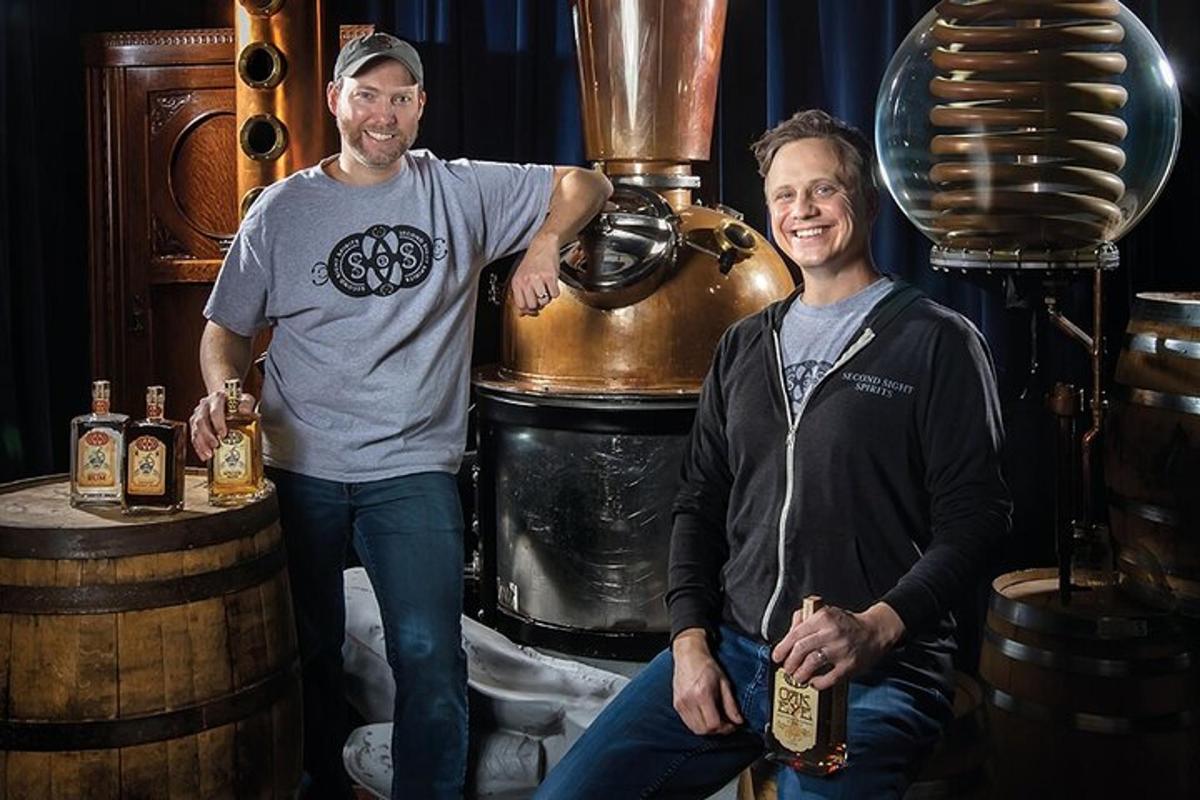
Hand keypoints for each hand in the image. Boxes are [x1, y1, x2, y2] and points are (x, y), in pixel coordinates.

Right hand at [190, 389, 256, 461]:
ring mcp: (198, 415)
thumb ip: (246, 403)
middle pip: (201, 421)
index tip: (223, 434)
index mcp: (217, 398)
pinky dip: (198, 447)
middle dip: (207, 435)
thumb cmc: (236, 401)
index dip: (217, 423)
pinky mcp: (196, 425)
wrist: (228, 400)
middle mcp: (205, 405)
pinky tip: (204, 455)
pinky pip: (194, 437)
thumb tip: (244, 410)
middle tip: (215, 446)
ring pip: (195, 430)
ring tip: (209, 454)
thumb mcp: (245, 399)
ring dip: (201, 444)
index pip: (214, 410)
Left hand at [509, 232, 560, 315]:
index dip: (527, 310)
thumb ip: (520, 295)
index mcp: (517, 282)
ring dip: (547, 298)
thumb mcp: (522, 277)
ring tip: (546, 288)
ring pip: (544, 301)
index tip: (532, 309)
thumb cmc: (533, 262)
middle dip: (538, 304)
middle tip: (540, 296)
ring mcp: (538, 279)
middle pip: (532, 305)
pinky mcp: (550, 277)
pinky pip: (555, 294)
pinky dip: (555, 292)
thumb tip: (521, 313)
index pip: (520, 305)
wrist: (543, 246)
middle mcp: (526, 281)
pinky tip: (552, 284)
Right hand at [671, 629, 744, 735]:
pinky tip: (706, 716)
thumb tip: (738, 721)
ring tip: (717, 720)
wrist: (689, 655)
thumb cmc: (706, 666)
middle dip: (717, 731)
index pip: (713, 724)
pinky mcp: (676, 705)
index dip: (725, 728)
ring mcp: (680, 704)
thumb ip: (731, 704)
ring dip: (708, 729)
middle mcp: (689, 701)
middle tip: (726, 724)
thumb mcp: (724, 683)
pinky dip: (699, 724)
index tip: (732, 725)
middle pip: (704, 730)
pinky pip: (688, 723)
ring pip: (695, 729)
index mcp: (702, 694)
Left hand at [770, 602, 904, 690]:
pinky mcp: (849, 665)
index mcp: (823, 618)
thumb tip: (787, 634)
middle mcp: (831, 633)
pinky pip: (828, 678)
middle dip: (789, 662)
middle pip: (801, 649)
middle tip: (787, 668)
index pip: (795, 634)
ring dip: (800, 673)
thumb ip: (804, 619)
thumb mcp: (825, 612)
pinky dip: (817, 683)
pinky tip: (813, 682)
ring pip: (812, 663)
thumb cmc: (846, 624)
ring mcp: (841, 650)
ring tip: (797, 677)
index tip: (777, 656)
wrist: (875, 631)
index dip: (782, 648)